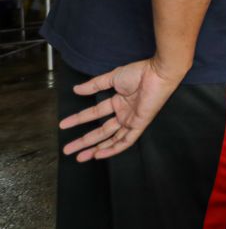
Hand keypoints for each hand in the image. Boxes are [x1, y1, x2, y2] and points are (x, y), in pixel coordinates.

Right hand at [59, 57, 186, 161]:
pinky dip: (113, 149)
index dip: (79, 119)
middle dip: (84, 141)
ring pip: (111, 139)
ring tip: (79, 156)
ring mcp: (131, 120)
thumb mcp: (112, 78)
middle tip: (67, 149)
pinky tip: (99, 154)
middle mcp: (124, 113)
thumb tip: (76, 89)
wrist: (158, 73)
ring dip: (95, 148)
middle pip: (101, 131)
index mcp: (119, 102)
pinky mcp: (139, 124)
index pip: (95, 114)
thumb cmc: (139, 72)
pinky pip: (126, 141)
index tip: (64, 124)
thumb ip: (94, 85)